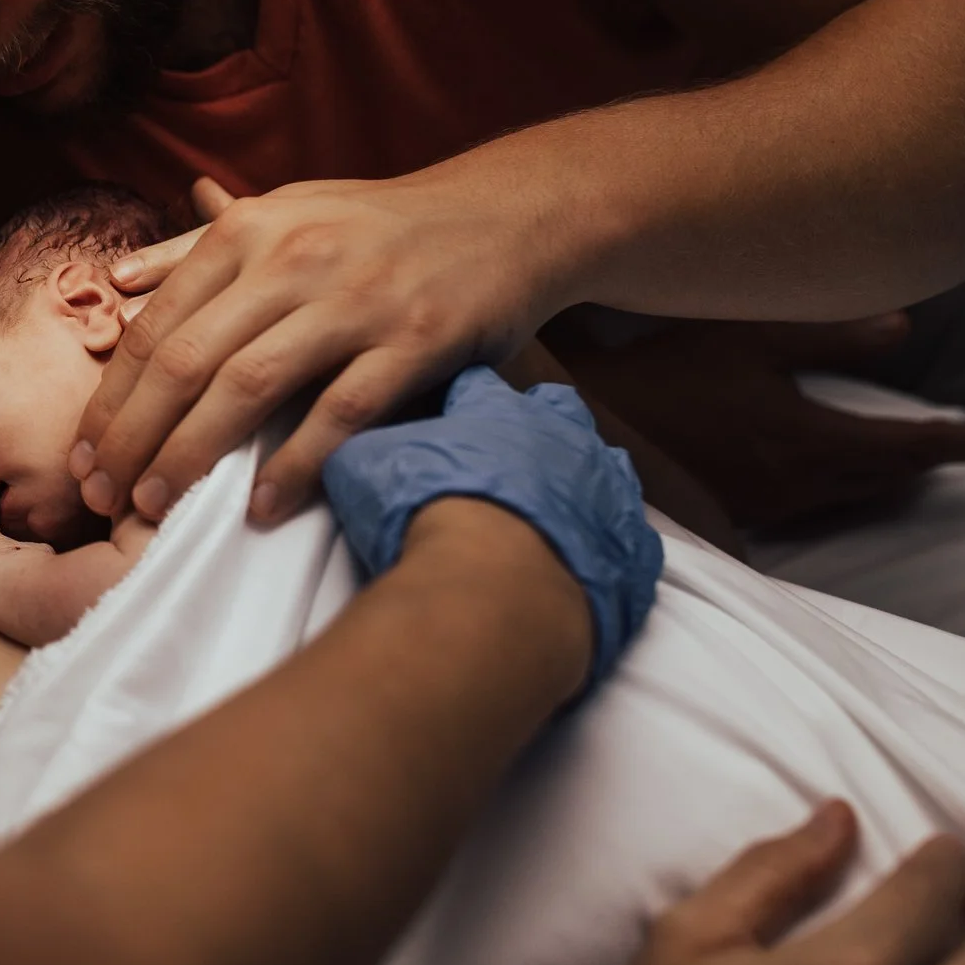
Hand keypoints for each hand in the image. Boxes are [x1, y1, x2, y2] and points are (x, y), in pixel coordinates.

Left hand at [72, 172, 557, 526]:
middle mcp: (294, 259)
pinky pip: (341, 411)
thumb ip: (195, 250)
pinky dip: (295, 464)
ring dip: (192, 456)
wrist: (505, 215)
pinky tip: (259, 507)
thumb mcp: (282, 213)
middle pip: (188, 361)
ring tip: (154, 508)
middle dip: (134, 438)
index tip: (82, 456)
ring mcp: (356, 300)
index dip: (112, 397)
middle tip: (101, 498)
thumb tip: (114, 284)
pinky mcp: (416, 339)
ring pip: (249, 387)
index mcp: (250, 230)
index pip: (158, 325)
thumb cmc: (376, 226)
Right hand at [322, 366, 657, 692]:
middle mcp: (556, 435)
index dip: (461, 393)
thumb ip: (357, 446)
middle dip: (532, 427)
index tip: (452, 404)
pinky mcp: (627, 547)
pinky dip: (601, 543)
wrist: (494, 581)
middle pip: (551, 411)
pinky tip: (577, 557)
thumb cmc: (424, 515)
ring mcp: (600, 488)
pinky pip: (623, 536)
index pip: (476, 384)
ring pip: (596, 467)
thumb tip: (336, 441)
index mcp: (490, 408)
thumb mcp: (364, 471)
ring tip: (548, 506)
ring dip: (574, 482)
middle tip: (506, 452)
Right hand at [551, 316, 964, 534]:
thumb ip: (830, 336)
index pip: (909, 446)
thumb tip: (903, 330)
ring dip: (890, 479)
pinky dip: (845, 490)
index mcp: (809, 440)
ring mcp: (764, 505)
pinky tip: (835, 481)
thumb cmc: (664, 372)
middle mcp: (796, 484)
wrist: (585, 430)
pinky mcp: (734, 512)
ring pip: (851, 497)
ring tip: (912, 464)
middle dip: (931, 461)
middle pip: (887, 480)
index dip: (958, 439)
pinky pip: (813, 506)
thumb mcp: (749, 338)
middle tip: (964, 446)